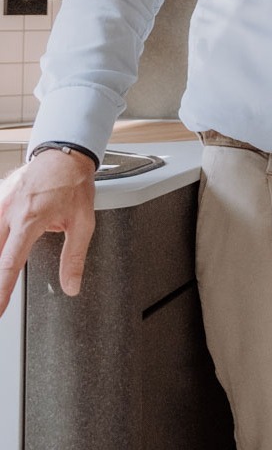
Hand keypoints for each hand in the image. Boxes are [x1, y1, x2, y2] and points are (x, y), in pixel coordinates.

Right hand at [0, 148, 97, 315]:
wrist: (65, 155)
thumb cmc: (74, 185)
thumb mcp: (83, 223)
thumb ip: (74, 257)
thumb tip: (72, 285)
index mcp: (30, 221)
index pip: (10, 264)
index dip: (2, 290)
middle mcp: (9, 213)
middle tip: (1, 294)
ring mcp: (0, 204)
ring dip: (0, 252)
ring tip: (3, 274)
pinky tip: (5, 242)